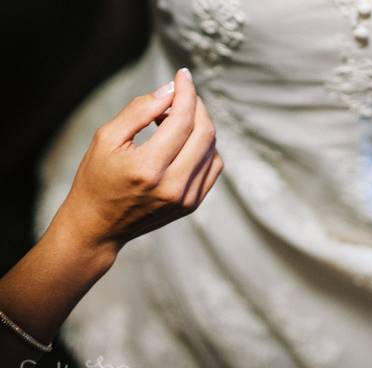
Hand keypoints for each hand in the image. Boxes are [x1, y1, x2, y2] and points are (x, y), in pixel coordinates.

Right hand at [51, 68, 222, 258]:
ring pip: (212, 149)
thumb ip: (139, 110)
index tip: (183, 75)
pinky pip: (212, 166)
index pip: (182, 121)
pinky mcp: (192, 204)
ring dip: (200, 126)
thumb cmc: (97, 179)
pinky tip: (184, 141)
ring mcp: (186, 198)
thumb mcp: (107, 138)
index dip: (186, 93)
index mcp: (148, 168)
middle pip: (204, 133)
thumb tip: (170, 89)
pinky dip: (204, 147)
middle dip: (196, 105)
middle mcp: (172, 186)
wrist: (98, 226)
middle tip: (180, 94)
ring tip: (174, 119)